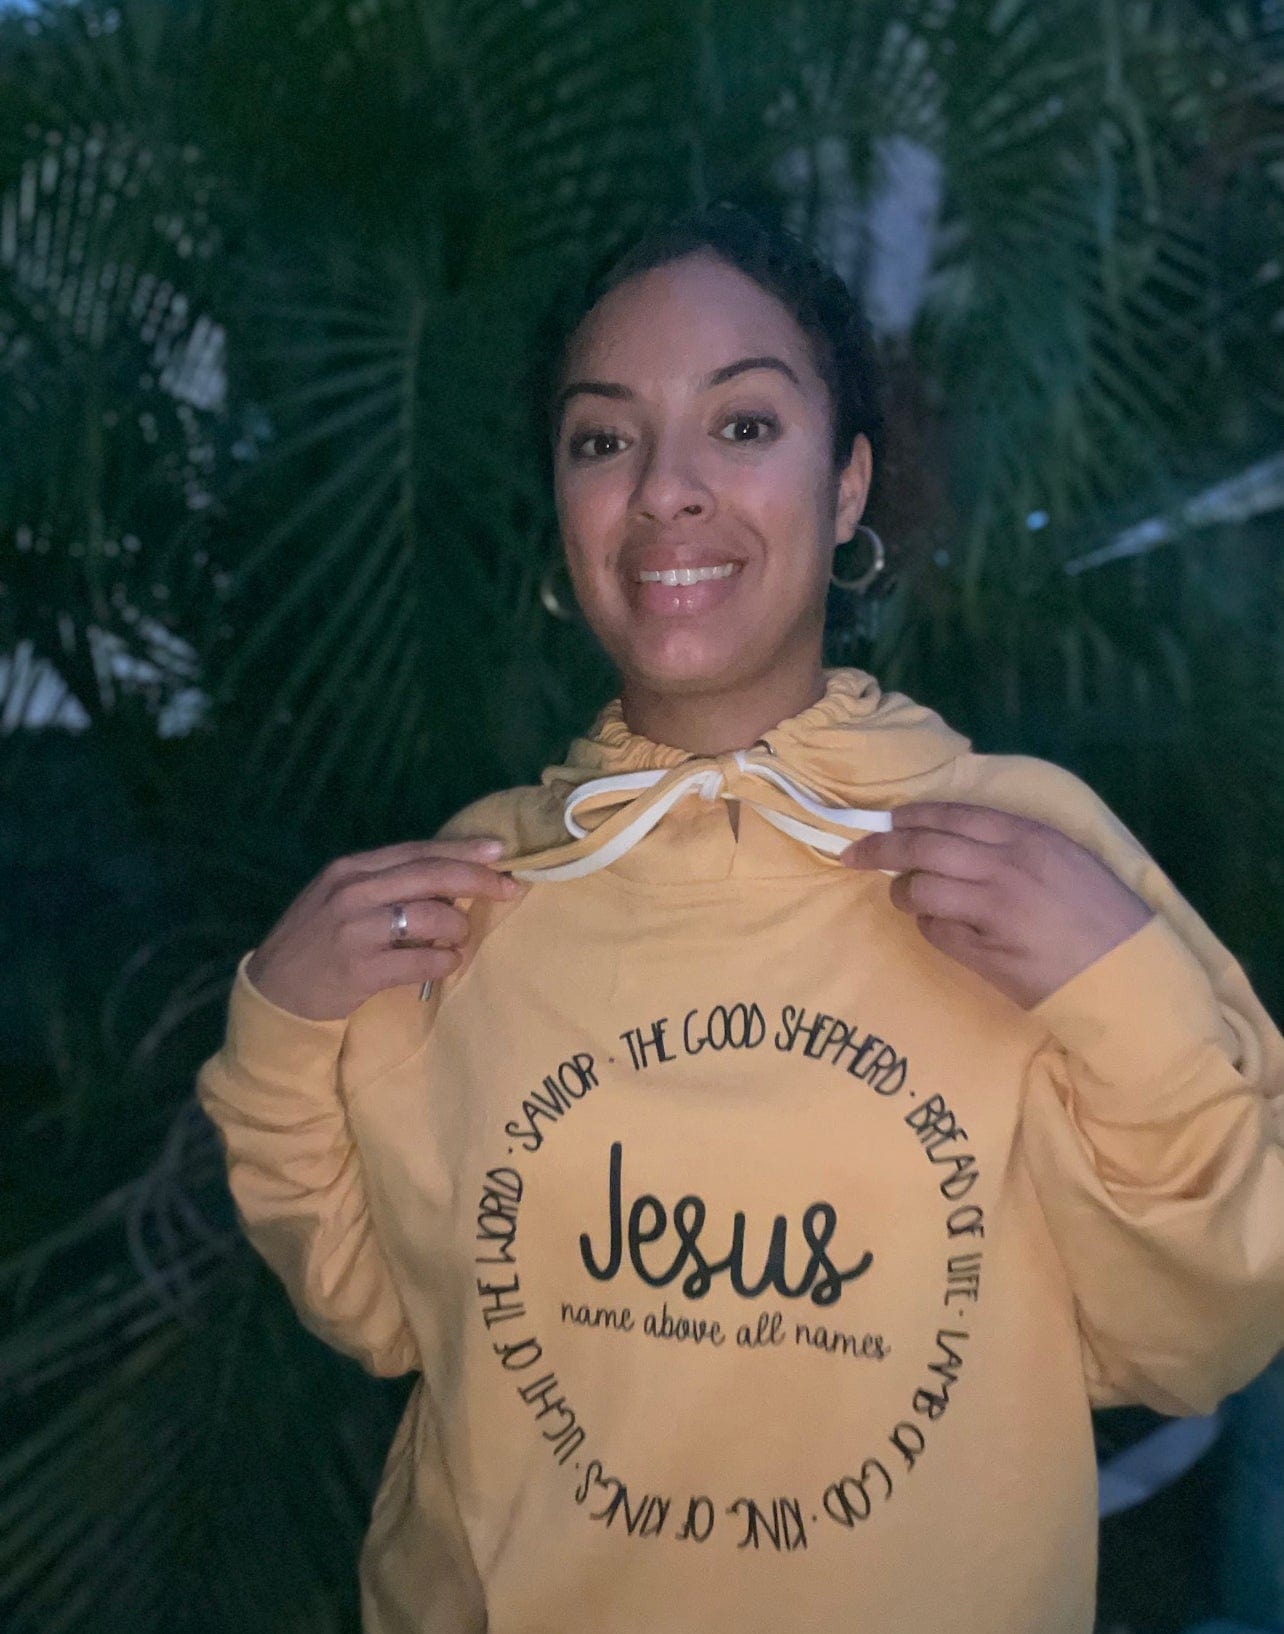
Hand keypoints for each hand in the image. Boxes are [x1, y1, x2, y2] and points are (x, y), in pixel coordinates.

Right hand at [244, 837, 526, 1020]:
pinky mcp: (361, 970)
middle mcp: (352, 892)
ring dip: (457, 928)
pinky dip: (443, 962)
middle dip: (478, 879)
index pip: (417, 851)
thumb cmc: (316, 942)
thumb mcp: (340, 898)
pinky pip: (421, 962)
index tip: (499, 851)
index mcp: (349, 869)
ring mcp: (355, 931)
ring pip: (430, 917)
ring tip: (458, 939)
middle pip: (430, 875)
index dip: (461, 850)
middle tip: (509, 888)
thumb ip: (385, 884)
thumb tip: (449, 879)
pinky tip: (446, 963)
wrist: (274, 991)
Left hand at [840, 802, 1154, 1009]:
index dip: (912, 816)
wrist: (1127, 973)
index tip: (887, 820)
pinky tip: (938, 926)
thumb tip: (952, 837)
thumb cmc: (1100, 913)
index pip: (953, 815)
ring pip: (921, 888)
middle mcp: (1007, 866)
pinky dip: (929, 926)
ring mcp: (994, 910)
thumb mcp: (1065, 858)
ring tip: (905, 896)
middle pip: (923, 847)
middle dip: (881, 848)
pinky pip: (936, 931)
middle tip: (854, 854)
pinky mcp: (986, 952)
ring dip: (903, 892)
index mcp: (1029, 837)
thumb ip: (1014, 844)